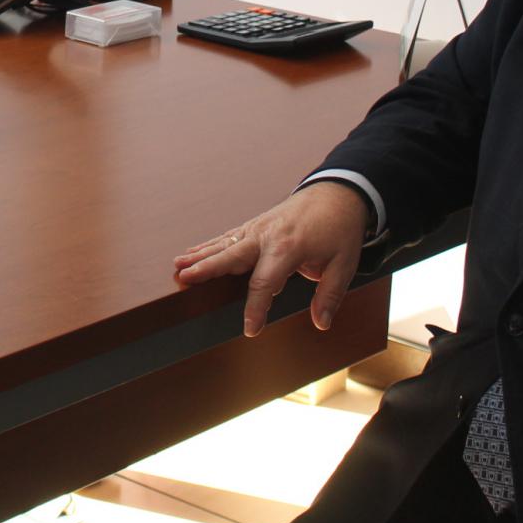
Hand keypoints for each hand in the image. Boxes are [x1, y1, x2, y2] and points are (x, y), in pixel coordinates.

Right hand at [173, 181, 369, 336]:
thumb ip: (329, 295)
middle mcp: (267, 236)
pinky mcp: (255, 225)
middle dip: (208, 269)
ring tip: (177, 266)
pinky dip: (208, 245)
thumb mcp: (344, 264)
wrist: (337, 193)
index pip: (265, 282)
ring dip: (200, 255)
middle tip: (185, 279)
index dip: (256, 308)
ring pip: (224, 244)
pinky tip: (191, 254)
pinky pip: (228, 236)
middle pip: (232, 255)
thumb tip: (320, 323)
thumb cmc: (340, 230)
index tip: (250, 330)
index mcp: (289, 247)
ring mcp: (258, 227)